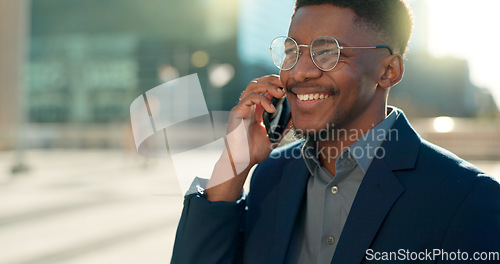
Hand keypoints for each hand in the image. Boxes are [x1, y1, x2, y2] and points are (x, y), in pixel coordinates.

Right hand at [206, 74, 285, 200]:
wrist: (241, 162)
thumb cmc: (254, 151)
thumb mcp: (274, 136)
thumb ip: (283, 126)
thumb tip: (296, 117)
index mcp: (256, 110)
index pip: (264, 88)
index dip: (276, 84)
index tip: (289, 87)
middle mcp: (248, 106)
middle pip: (258, 82)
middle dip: (272, 79)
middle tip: (285, 84)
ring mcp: (241, 108)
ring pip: (252, 86)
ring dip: (268, 86)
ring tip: (280, 93)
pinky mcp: (236, 112)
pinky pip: (249, 98)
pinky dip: (262, 100)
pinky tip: (272, 109)